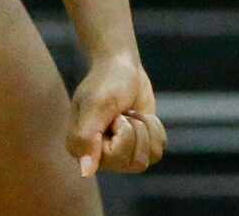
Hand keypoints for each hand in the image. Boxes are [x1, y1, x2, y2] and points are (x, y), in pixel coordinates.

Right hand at [67, 53, 166, 177]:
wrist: (121, 65)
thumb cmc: (105, 81)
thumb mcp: (97, 104)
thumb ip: (88, 137)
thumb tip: (85, 172)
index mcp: (81, 149)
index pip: (115, 158)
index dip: (123, 132)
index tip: (115, 114)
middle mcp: (99, 158)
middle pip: (136, 162)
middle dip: (136, 128)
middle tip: (122, 112)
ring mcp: (120, 156)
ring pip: (148, 159)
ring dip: (145, 128)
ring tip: (130, 113)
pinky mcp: (137, 149)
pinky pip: (157, 152)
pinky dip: (154, 129)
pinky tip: (140, 117)